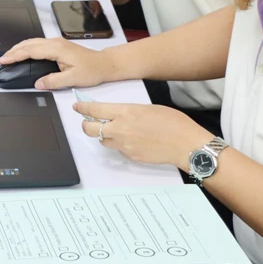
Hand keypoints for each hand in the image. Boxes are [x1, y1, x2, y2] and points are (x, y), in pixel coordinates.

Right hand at [0, 37, 115, 89]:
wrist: (104, 64)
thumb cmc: (92, 70)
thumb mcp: (72, 79)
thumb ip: (53, 81)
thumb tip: (38, 83)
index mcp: (56, 49)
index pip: (30, 51)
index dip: (15, 55)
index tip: (4, 60)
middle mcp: (55, 43)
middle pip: (28, 43)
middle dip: (12, 51)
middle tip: (1, 59)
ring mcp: (56, 42)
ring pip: (32, 42)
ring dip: (18, 48)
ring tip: (8, 56)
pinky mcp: (57, 45)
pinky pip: (37, 43)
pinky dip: (26, 47)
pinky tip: (23, 52)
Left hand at [74, 102, 213, 170]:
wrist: (185, 144)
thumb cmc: (173, 122)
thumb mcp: (148, 108)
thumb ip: (129, 111)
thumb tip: (118, 114)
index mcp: (125, 112)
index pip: (94, 110)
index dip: (82, 108)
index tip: (77, 106)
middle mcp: (120, 129)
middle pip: (89, 129)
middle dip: (86, 124)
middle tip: (88, 121)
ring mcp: (124, 145)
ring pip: (102, 140)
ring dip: (103, 135)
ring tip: (114, 131)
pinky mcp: (130, 156)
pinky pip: (118, 150)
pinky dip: (119, 144)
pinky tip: (131, 141)